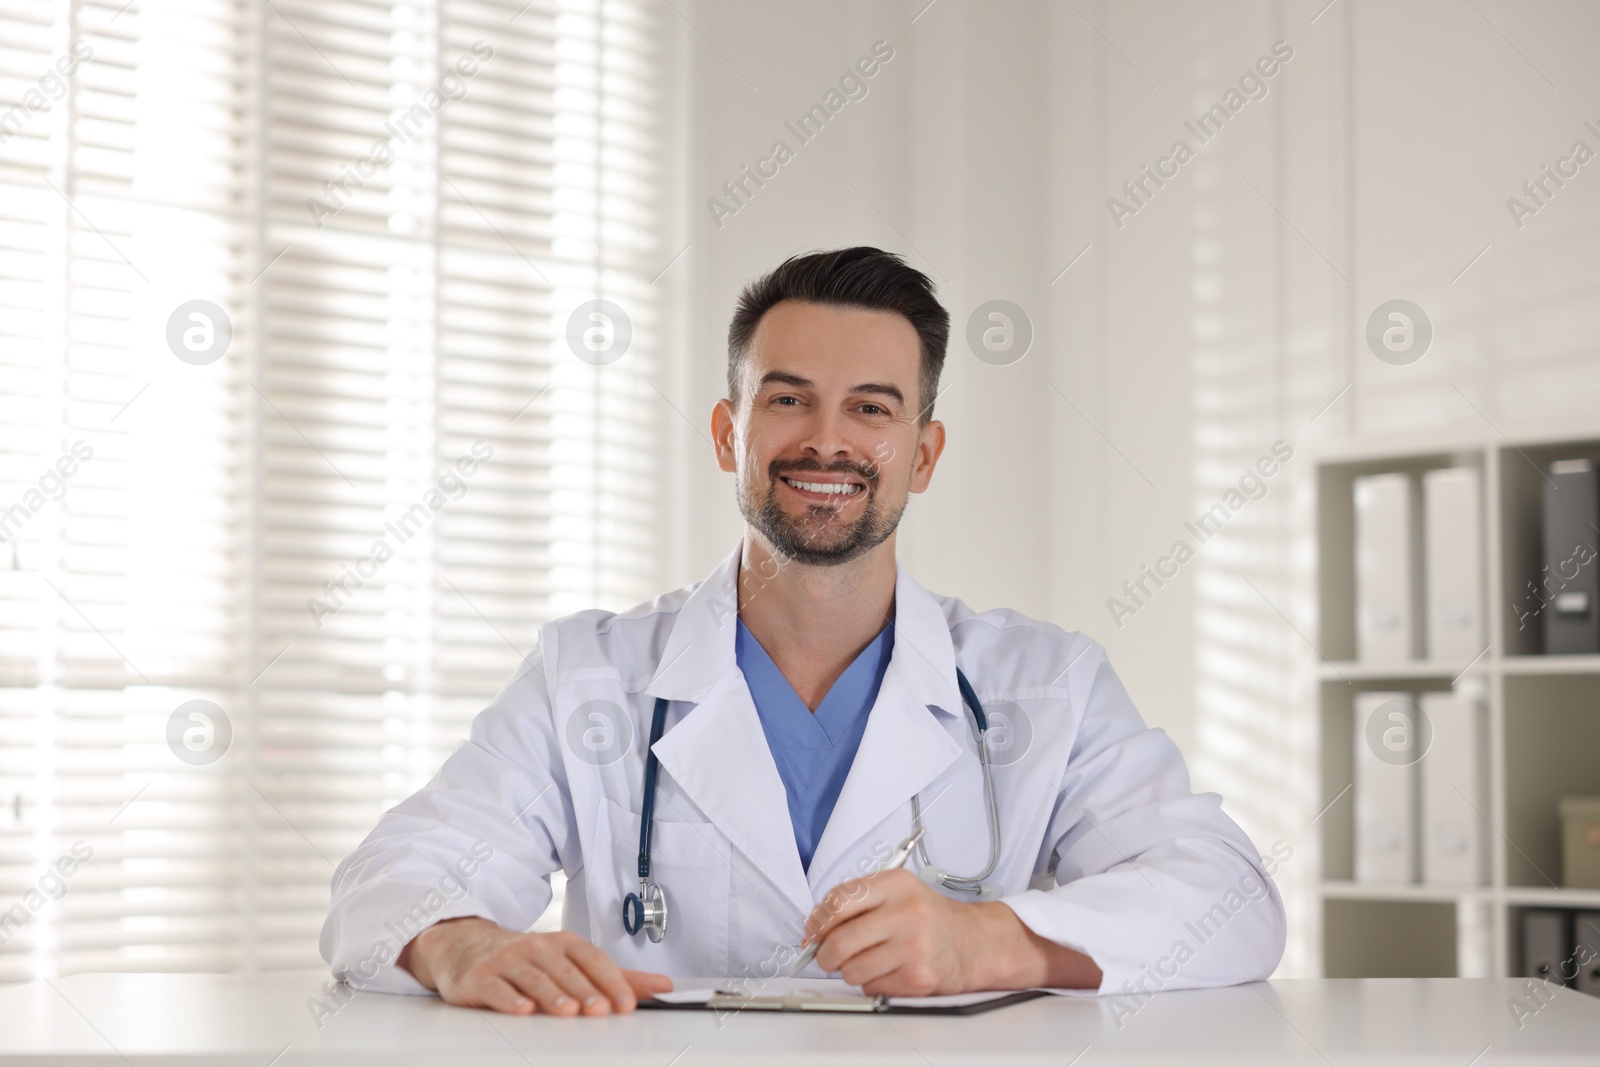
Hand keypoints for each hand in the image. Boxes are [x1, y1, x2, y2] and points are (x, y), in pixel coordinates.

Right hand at [398, 917, 671, 1015]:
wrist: (466, 947)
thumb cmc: (526, 959)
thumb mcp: (571, 962)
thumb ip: (616, 976)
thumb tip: (663, 986)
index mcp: (563, 944)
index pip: (592, 960)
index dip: (611, 981)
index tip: (628, 1003)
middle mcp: (538, 948)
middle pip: (565, 971)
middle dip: (585, 990)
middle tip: (602, 1009)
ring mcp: (508, 961)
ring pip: (534, 979)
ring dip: (553, 995)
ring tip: (569, 1012)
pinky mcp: (481, 978)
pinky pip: (497, 988)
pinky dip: (510, 999)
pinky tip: (522, 1008)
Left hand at [803, 869, 1101, 995]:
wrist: (974, 942)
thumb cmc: (928, 917)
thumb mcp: (897, 893)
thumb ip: (856, 902)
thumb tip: (814, 930)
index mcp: (896, 884)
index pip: (839, 901)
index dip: (817, 922)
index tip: (812, 933)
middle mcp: (906, 912)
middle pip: (840, 941)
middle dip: (826, 955)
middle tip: (828, 957)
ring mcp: (914, 946)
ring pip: (852, 970)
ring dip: (852, 971)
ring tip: (870, 962)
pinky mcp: (918, 977)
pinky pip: (872, 987)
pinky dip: (873, 983)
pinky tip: (890, 970)